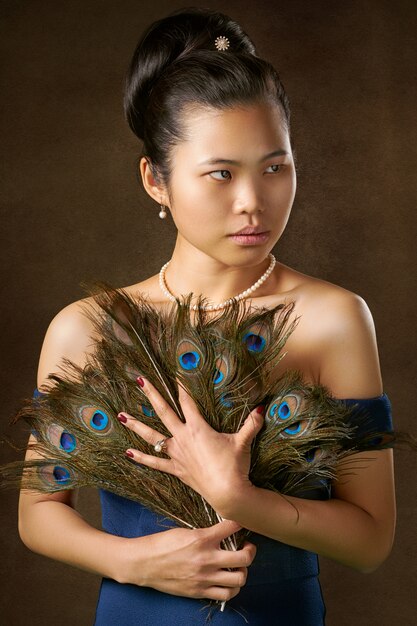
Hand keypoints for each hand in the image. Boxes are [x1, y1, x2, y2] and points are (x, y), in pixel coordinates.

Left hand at [117, 377, 264, 514]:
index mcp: (198, 428)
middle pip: (163, 412)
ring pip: (151, 436)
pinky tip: (128, 452)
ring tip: (120, 415)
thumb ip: (251, 423)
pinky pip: (154, 462)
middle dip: (152, 394)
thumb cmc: (235, 466)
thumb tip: (262, 407)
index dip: (181, 386)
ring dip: (136, 424)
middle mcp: (183, 438)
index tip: (174, 372)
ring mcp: (177, 454)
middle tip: (140, 380)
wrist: (228, 493)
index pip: (187, 401)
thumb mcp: (244, 442)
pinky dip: (141, 457)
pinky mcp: (176, 469)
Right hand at [122, 519, 255, 601]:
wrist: (144, 563)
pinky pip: (226, 594)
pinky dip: (232, 588)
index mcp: (202, 538)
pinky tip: (228, 581)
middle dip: (251, 551)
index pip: (232, 527)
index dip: (241, 522)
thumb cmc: (162, 544)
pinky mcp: (200, 591)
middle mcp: (207, 559)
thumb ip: (206, 533)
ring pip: (239, 579)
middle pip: (244, 557)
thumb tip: (223, 532)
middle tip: (247, 547)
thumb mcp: (185, 531)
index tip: (243, 522)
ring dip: (243, 571)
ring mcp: (205, 577)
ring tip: (238, 566)